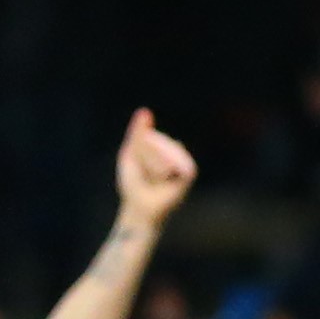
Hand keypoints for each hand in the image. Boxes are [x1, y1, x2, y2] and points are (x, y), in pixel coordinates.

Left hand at [114, 108, 196, 230]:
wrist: (139, 207)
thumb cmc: (134, 184)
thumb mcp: (131, 154)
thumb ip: (138, 133)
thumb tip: (144, 111)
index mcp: (162, 145)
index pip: (148, 137)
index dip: (139, 151)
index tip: (139, 167)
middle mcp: (175, 151)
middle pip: (155, 141)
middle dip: (144, 158)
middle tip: (145, 176)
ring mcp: (183, 160)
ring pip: (163, 150)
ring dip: (151, 165)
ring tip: (153, 178)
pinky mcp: (188, 171)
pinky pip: (172, 160)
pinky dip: (162, 170)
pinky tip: (163, 180)